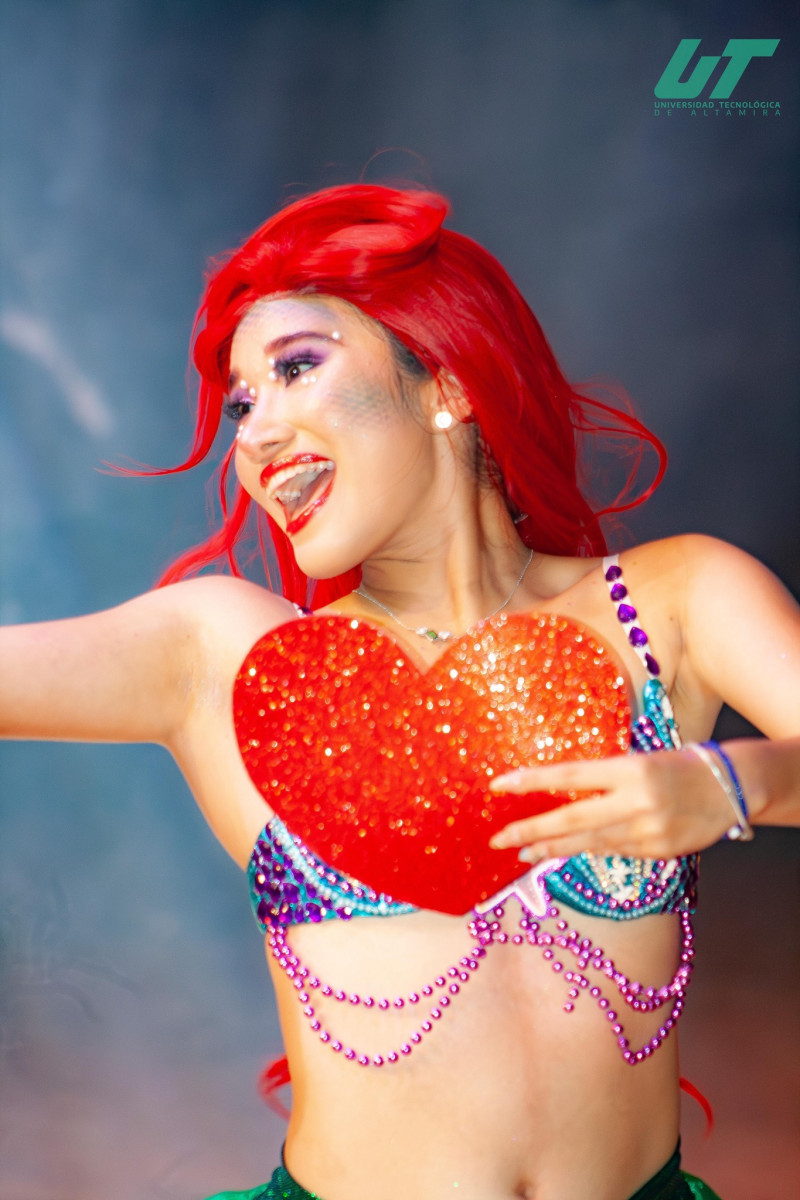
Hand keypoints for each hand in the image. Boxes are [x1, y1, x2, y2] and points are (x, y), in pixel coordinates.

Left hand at [488, 750, 736, 861]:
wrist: (732, 787)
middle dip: (531, 830)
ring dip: (552, 848)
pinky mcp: (657, 852)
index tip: (499, 785)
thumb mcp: (640, 760)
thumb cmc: (679, 765)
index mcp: (629, 769)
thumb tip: (561, 797)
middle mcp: (636, 801)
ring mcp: (647, 830)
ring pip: (588, 844)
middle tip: (499, 838)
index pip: (569, 775)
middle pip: (572, 819)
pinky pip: (614, 852)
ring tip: (523, 851)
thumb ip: (604, 780)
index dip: (532, 781)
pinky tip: (566, 851)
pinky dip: (589, 851)